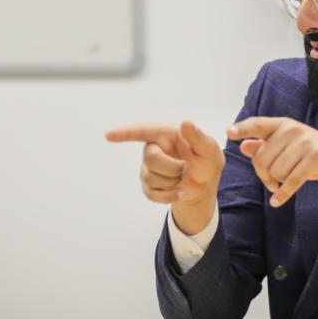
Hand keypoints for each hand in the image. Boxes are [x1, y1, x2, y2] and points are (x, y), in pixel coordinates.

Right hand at [105, 120, 223, 233]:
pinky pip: (152, 194)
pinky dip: (169, 196)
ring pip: (151, 178)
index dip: (125, 133)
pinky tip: (180, 191)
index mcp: (165, 134)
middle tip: (186, 168)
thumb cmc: (206, 160)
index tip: (109, 135)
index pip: (142, 131)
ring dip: (173, 182)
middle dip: (172, 168)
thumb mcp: (209, 148)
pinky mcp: (148, 186)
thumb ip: (197, 136)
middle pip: (150, 158)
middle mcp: (153, 148)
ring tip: (183, 177)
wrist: (204, 184)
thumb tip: (186, 122)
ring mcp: (148, 167)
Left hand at [227, 117, 317, 218]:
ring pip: (275, 171)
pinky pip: (290, 181)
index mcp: (284, 125)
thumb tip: (244, 146)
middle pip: (262, 158)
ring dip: (277, 184)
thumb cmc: (312, 156)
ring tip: (286, 183)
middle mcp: (293, 130)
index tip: (228, 132)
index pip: (259, 124)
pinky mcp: (315, 158)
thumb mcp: (289, 148)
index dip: (243, 128)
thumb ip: (266, 146)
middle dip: (265, 175)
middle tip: (274, 181)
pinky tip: (277, 202)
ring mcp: (305, 143)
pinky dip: (283, 194)